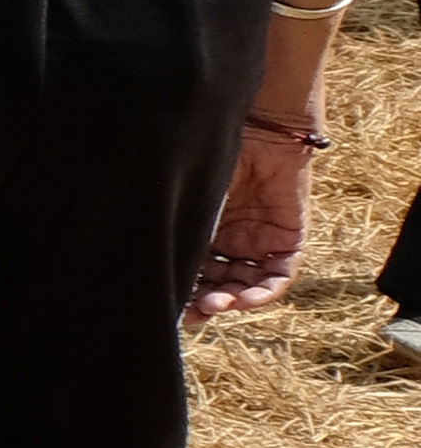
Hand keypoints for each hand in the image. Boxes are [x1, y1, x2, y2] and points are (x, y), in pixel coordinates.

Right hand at [185, 122, 317, 321]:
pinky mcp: (288, 240)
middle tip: (196, 313)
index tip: (173, 312)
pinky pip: (279, 276)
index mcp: (202, 233)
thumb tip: (160, 280)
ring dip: (234, 300)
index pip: (194, 274)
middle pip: (219, 285)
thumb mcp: (191, 208)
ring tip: (218, 305)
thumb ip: (182, 242)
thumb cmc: (213, 161)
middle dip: (208, 303)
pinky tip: (247, 299)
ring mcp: (259, 243)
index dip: (185, 296)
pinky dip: (264, 292)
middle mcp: (230, 242)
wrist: (258, 133)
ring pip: (247, 285)